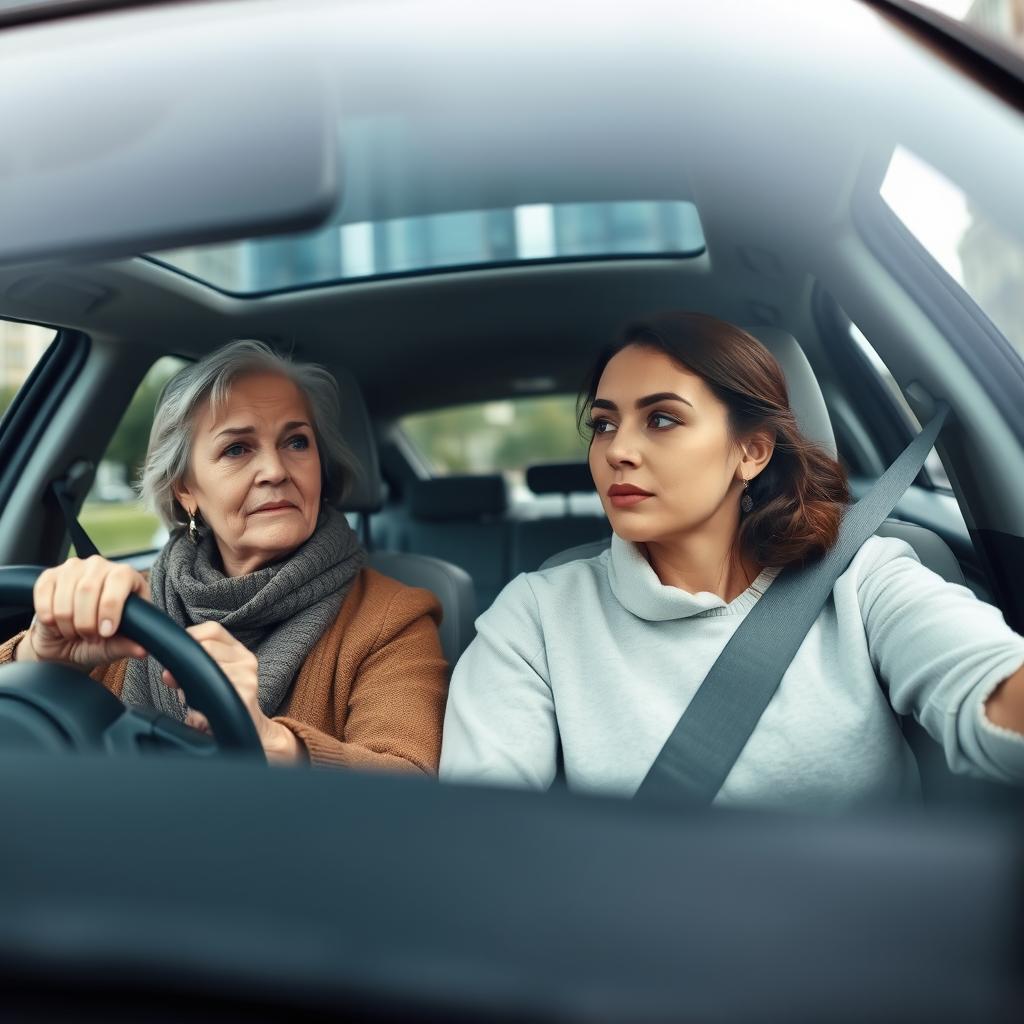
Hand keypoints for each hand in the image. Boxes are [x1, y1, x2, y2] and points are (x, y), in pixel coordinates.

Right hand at [17, 556, 148, 668]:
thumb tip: (142, 650)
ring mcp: (73, 568)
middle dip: (86, 622)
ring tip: (75, 632)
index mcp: (126, 576)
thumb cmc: (96, 640)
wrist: (65, 643)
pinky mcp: (48, 576)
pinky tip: (57, 624)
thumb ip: (126, 645)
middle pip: (88, 589)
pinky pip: (44, 594)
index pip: (120, 578)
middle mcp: (100, 566)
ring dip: (67, 623)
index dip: (111, 607)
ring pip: (65, 595)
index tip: (106, 632)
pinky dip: (49, 616)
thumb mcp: (113, 646)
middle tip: (90, 637)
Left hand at [160, 621, 303, 763]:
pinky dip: (200, 701)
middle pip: (207, 647)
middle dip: (186, 662)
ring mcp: (248, 678)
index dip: (190, 637)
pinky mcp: (245, 696)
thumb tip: (168, 674)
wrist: (251, 730)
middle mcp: (247, 661)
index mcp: (239, 651)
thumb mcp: (211, 678)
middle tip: (176, 682)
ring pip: (208, 668)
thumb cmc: (224, 702)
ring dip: (192, 684)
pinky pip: (213, 690)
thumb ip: (191, 667)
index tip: (178, 653)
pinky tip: (201, 710)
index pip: (213, 630)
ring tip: (194, 699)